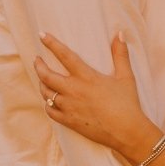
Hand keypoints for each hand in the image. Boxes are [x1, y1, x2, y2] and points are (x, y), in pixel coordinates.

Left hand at [36, 30, 156, 161]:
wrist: (126, 131)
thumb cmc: (127, 103)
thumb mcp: (126, 76)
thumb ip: (120, 54)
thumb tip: (120, 34)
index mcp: (86, 77)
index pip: (64, 55)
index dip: (52, 44)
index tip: (42, 35)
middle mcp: (74, 90)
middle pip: (47, 75)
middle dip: (39, 66)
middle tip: (37, 60)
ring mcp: (69, 107)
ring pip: (46, 93)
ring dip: (42, 84)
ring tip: (42, 78)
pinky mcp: (69, 121)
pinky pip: (50, 111)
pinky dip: (47, 104)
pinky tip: (49, 100)